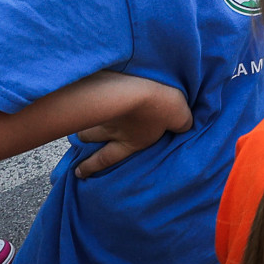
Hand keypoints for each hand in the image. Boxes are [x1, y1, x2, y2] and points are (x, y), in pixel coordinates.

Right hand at [73, 75, 191, 177]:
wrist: (136, 91)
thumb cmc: (160, 107)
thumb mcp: (179, 117)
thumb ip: (182, 123)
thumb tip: (186, 126)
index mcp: (129, 141)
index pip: (108, 158)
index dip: (92, 166)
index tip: (78, 172)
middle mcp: (109, 130)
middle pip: (89, 138)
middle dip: (83, 142)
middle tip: (78, 143)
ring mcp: (99, 113)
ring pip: (83, 119)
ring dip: (80, 119)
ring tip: (78, 117)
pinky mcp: (91, 94)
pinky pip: (81, 100)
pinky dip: (78, 100)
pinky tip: (77, 93)